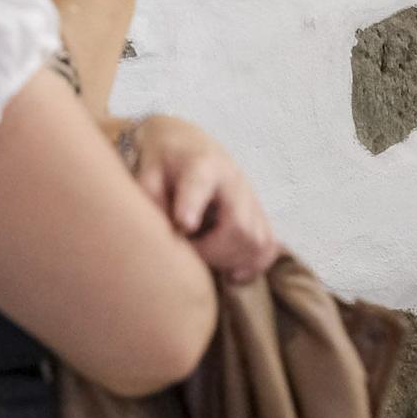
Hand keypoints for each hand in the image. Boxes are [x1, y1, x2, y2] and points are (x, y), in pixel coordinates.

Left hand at [126, 116, 277, 284]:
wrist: (188, 144)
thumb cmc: (165, 160)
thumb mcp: (149, 170)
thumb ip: (151, 197)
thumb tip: (166, 230)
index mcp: (201, 164)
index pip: (200, 184)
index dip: (193, 205)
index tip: (185, 225)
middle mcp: (233, 180)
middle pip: (238, 226)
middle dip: (213, 251)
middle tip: (188, 254)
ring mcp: (250, 197)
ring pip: (256, 240)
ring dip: (231, 260)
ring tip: (206, 261)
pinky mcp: (258, 213)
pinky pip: (267, 245)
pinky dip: (254, 264)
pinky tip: (232, 273)